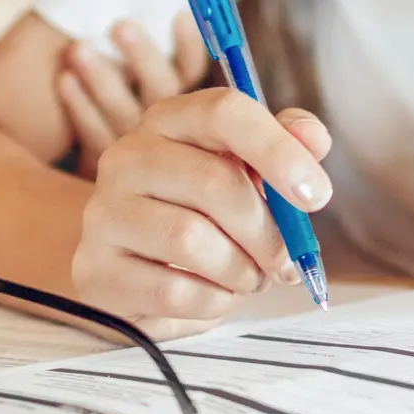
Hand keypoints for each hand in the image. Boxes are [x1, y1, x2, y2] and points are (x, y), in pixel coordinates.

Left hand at [58, 16, 210, 178]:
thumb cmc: (164, 148)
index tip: (179, 16)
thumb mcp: (175, 110)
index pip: (195, 75)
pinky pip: (95, 136)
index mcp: (194, 115)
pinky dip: (80, 108)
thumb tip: (181, 15)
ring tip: (78, 49)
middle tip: (120, 26)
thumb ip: (177, 76)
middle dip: (140, 56)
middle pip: (160, 92)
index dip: (188, 46)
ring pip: (123, 113)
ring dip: (101, 78)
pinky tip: (66, 82)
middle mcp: (170, 134)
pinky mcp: (110, 172)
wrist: (142, 212)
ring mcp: (139, 152)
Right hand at [73, 89, 333, 332]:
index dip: (278, 150)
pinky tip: (216, 293)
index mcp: (171, 119)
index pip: (224, 112)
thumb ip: (287, 146)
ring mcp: (104, 212)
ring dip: (241, 270)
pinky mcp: (95, 269)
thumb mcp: (248, 170)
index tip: (317, 196)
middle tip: (286, 260)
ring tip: (249, 276)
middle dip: (268, 232)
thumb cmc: (204, 210)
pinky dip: (213, 301)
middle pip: (215, 183)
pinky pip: (172, 291)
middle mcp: (128, 156)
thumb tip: (313, 138)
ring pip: (192, 240)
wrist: (135, 262)